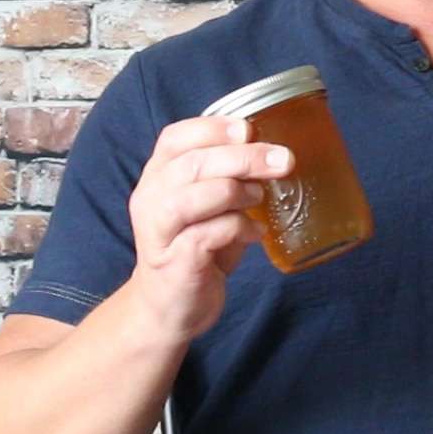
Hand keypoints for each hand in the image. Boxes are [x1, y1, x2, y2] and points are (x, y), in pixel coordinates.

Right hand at [123, 116, 292, 343]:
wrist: (170, 306)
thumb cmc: (195, 247)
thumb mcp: (209, 204)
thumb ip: (229, 177)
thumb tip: (275, 153)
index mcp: (157, 176)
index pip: (176, 137)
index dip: (213, 127)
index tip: (249, 128)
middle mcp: (150, 198)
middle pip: (194, 163)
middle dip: (244, 157)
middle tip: (282, 161)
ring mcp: (158, 230)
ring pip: (196, 195)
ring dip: (237, 192)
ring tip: (259, 199)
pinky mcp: (174, 260)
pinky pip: (209, 234)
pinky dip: (240, 228)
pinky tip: (255, 234)